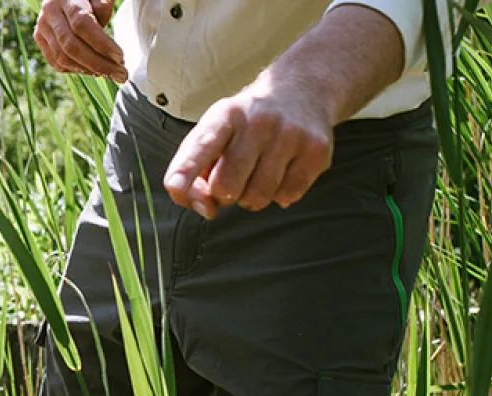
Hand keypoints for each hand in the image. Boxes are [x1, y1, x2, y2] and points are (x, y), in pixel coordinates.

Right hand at [35, 0, 124, 80]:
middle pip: (71, 46)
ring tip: (109, 73)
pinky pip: (56, 62)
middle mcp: (49, 14)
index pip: (82, 25)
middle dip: (98, 63)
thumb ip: (103, 5)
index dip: (102, 44)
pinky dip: (76, 70)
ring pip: (62, 58)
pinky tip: (93, 70)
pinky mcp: (40, 40)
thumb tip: (104, 37)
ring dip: (88, 70)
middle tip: (120, 73)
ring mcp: (42, 28)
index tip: (120, 57)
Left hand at [164, 79, 335, 218]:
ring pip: (257, 197)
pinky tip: (282, 171)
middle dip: (224, 193)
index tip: (176, 186)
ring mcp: (290, 134)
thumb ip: (195, 171)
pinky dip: (280, 194)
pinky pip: (287, 196)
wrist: (303, 90)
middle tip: (234, 176)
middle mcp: (258, 121)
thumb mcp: (215, 132)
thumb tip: (206, 208)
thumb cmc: (246, 124)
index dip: (185, 170)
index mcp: (225, 115)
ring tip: (258, 173)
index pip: (200, 146)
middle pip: (226, 187)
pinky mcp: (316, 150)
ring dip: (252, 197)